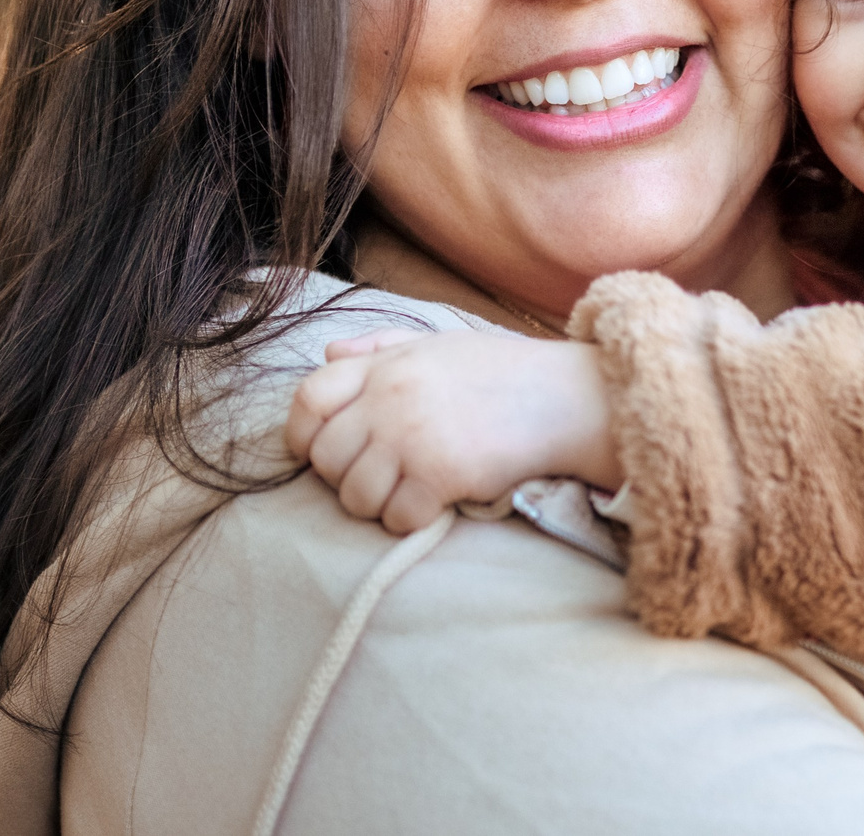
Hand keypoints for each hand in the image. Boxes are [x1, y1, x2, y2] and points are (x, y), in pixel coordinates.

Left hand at [283, 329, 624, 532]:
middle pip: (325, 457)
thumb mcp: (438, 342)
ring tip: (406, 492)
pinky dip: (408, 520)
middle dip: (343, 476)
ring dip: (375, 504)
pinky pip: (395, 518)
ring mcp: (413, 438)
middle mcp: (391, 399)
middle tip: (378, 476)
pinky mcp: (441, 476)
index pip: (309, 397)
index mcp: (387, 364)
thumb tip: (327, 352)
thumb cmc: (501, 371)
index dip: (301, 433)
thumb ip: (380, 346)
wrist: (561, 397)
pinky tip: (432, 504)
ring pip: (354, 496)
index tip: (317, 450)